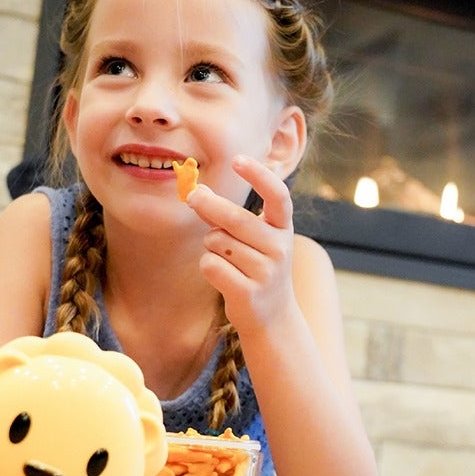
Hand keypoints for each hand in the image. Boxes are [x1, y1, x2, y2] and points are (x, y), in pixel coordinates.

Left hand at [186, 155, 295, 333]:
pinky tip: (221, 274)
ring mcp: (266, 273)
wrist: (272, 315)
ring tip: (226, 257)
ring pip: (218, 242)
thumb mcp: (250, 238)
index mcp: (282, 228)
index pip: (277, 196)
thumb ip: (225, 214)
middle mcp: (280, 248)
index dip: (259, 176)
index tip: (237, 159)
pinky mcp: (248, 293)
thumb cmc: (256, 265)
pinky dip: (207, 265)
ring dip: (211, 245)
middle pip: (235, 219)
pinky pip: (211, 265)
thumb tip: (196, 191)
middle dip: (208, 204)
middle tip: (192, 196)